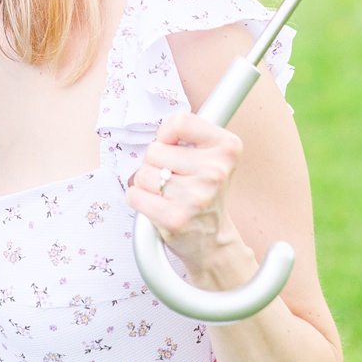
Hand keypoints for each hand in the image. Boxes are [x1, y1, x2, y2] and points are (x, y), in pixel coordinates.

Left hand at [127, 112, 254, 290]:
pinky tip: (159, 208)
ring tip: (169, 196)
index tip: (175, 147)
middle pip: (154, 150)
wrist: (212, 240)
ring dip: (148, 185)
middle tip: (175, 180)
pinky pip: (134, 194)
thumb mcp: (209, 155)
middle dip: (156, 164)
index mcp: (228, 148)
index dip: (167, 134)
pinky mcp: (176, 218)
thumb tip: (156, 123)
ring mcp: (197, 196)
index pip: (180, 121)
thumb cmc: (202, 192)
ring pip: (142, 173)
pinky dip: (139, 201)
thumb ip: (186, 133)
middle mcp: (216, 171)